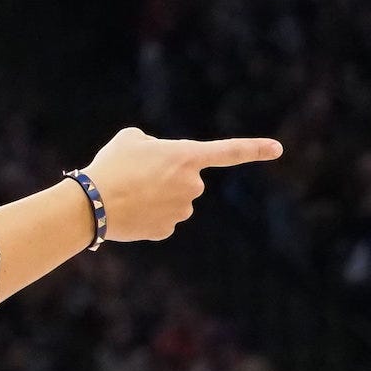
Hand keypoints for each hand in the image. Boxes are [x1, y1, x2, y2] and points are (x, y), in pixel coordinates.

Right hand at [81, 128, 281, 241]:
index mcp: (186, 157)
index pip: (228, 151)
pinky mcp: (167, 230)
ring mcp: (182, 211)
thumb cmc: (110, 166)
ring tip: (127, 193)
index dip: (255, 149)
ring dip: (155, 197)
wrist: (92, 204)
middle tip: (135, 175)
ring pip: (174, 202)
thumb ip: (153, 145)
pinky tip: (129, 212)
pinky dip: (147, 216)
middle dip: (166, 178)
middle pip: (186, 180)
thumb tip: (157, 161)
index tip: (279, 149)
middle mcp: (192, 185)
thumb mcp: (130, 139)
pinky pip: (161, 220)